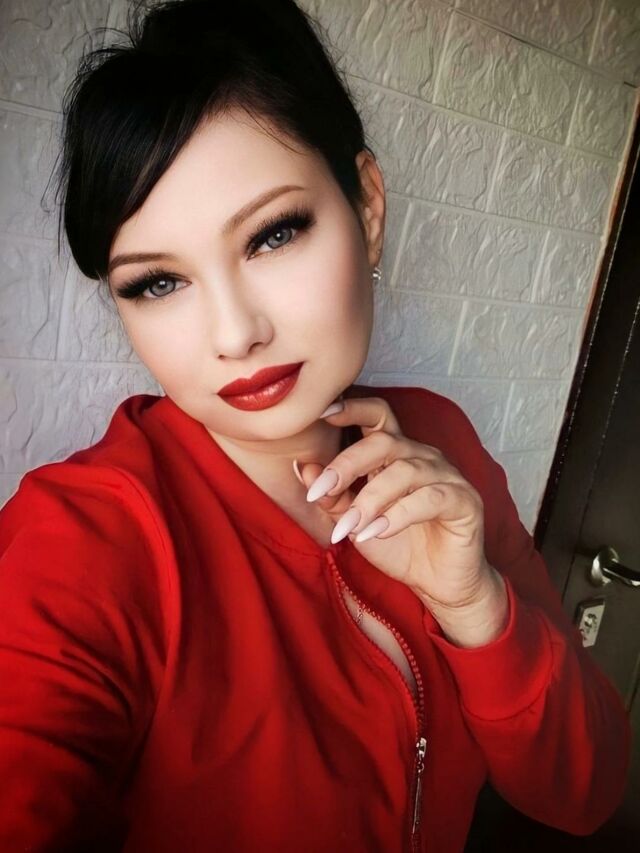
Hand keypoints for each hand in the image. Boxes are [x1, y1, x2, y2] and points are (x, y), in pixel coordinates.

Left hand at [295, 395, 508, 644]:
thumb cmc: (396, 546)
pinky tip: (377, 533)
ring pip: (405, 471)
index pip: (378, 416)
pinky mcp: (464, 501)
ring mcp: (446, 476)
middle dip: (347, 464)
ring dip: (370, 499)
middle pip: (384, 441)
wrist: (437, 584)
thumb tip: (303, 468)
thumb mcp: (354, 522)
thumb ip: (332, 497)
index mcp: (396, 454)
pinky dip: (398, 515)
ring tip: (349, 528)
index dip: (353, 408)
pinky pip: (429, 499)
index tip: (322, 413)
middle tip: (320, 492)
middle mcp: (422, 457)